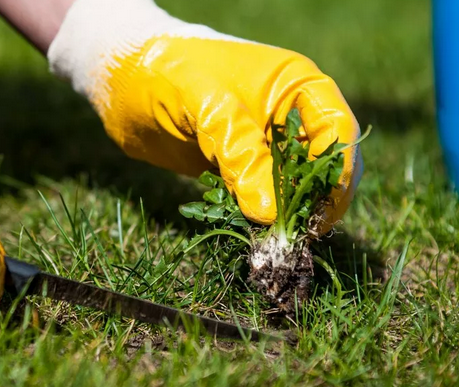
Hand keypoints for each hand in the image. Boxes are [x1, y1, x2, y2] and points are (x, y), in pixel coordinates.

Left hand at [48, 0, 362, 229]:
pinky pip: (262, 196)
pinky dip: (259, 215)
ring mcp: (265, 142)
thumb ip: (239, 152)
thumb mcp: (205, 106)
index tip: (318, 213)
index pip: (337, 132)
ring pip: (294, 186)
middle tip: (292, 235)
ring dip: (287, 213)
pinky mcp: (240, 165)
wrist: (121, 79)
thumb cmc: (164, 73)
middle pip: (324, 165)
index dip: (335, 175)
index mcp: (296, 85)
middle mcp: (289, 115)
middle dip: (314, 200)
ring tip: (270, 239)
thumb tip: (269, 213)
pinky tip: (249, 230)